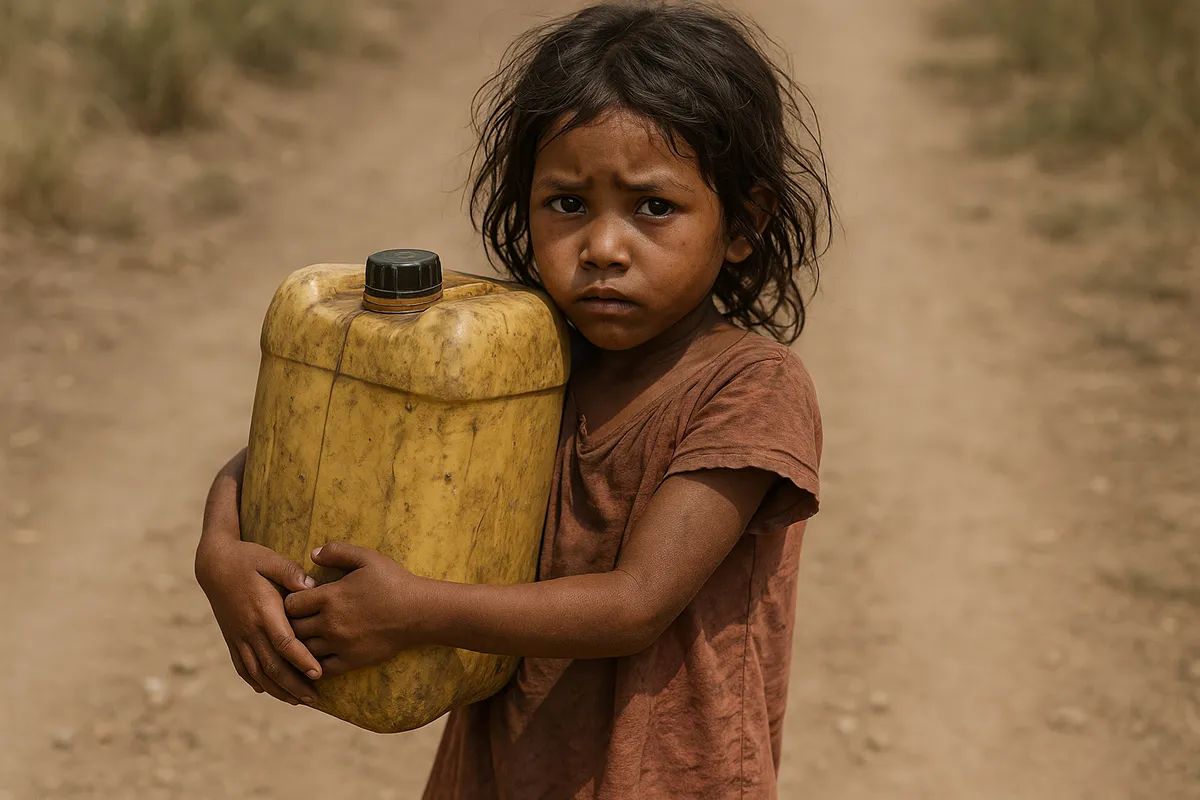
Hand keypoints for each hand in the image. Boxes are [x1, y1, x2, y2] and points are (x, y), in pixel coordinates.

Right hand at [195, 455, 322, 705]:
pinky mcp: (231, 638)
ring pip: (257, 671)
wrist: (213, 563)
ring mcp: (238, 636)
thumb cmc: (248, 558)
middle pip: (272, 665)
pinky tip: (266, 690)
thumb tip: (311, 586)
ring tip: (297, 701)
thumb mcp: (270, 558)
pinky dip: (255, 681)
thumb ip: (290, 572)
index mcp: (262, 611)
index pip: (284, 643)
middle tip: (315, 699)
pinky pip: (242, 666)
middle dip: (293, 685)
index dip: (301, 660)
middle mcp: (249, 629)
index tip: (319, 673)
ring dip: (276, 689)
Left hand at [284, 542, 422, 678]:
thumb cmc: (394, 582)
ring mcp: (340, 645)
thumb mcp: (367, 558)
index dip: (291, 600)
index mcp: (330, 597)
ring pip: (304, 650)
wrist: (419, 612)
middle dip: (292, 623)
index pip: (290, 604)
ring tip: (306, 637)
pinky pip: (322, 668)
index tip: (300, 600)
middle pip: (293, 628)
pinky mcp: (351, 661)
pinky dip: (316, 663)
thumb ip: (337, 551)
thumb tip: (312, 553)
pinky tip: (319, 655)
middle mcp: (330, 623)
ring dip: (303, 644)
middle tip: (299, 619)